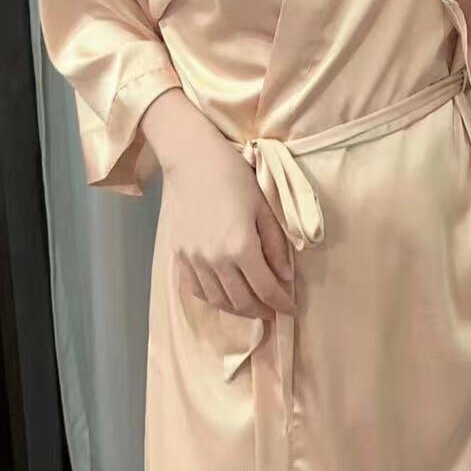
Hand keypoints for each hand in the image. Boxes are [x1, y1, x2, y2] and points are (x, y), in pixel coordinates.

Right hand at [147, 93, 295, 319]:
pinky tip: (224, 296)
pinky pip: (196, 290)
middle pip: (241, 301)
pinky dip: (213, 299)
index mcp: (240, 246)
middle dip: (261, 311)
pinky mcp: (179, 255)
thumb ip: (275, 244)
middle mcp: (215, 260)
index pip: (265, 289)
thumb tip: (284, 275)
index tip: (291, 309)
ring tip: (252, 306)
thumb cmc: (233, 175)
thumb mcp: (263, 206)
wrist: (191, 159)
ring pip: (218, 301)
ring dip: (238, 310)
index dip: (281, 303)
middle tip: (273, 310)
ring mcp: (193, 260)